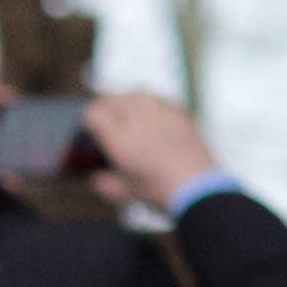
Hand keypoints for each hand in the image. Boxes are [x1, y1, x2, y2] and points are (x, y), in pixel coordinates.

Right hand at [77, 87, 220, 206]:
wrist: (197, 188)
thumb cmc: (160, 191)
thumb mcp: (125, 193)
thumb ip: (105, 184)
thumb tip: (98, 179)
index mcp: (119, 141)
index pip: (95, 114)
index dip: (89, 117)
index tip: (90, 123)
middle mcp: (138, 123)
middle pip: (115, 97)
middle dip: (105, 102)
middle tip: (104, 110)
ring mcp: (161, 117)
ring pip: (139, 93)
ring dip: (129, 97)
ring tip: (127, 105)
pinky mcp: (181, 116)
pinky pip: (162, 99)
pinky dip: (153, 102)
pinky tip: (154, 110)